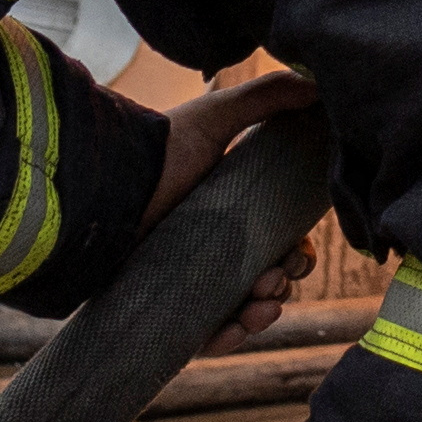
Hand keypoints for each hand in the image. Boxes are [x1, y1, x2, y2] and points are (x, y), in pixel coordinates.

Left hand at [142, 61, 325, 349]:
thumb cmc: (157, 151)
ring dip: (264, 312)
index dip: (297, 250)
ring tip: (261, 305)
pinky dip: (229, 338)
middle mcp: (212, 246)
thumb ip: (269, 96)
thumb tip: (320, 84)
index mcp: (231, 209)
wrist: (101, 192)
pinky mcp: (165, 307)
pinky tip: (239, 327)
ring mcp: (189, 278)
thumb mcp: (215, 117)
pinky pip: (205, 336)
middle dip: (283, 282)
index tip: (299, 252)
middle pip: (267, 277)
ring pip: (243, 309)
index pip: (279, 239)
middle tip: (277, 278)